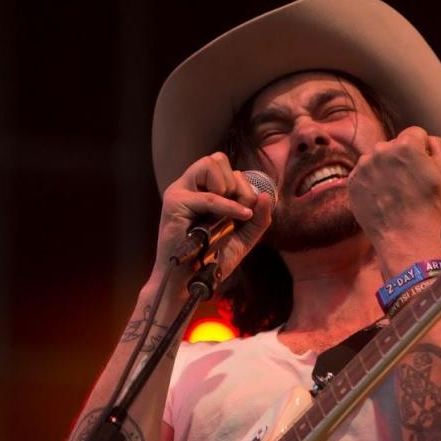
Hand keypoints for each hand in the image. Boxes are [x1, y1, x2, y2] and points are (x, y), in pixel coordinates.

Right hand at [153, 152, 273, 281]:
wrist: (190, 281)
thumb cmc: (212, 260)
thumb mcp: (243, 238)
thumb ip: (259, 218)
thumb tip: (266, 195)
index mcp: (203, 190)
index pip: (226, 167)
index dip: (244, 186)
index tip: (245, 212)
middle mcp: (190, 187)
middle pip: (218, 158)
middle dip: (238, 184)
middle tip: (238, 209)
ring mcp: (180, 192)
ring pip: (209, 164)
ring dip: (228, 188)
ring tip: (225, 212)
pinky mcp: (175, 203)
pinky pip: (210, 197)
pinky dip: (229, 207)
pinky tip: (240, 216)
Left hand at [347, 126, 440, 253]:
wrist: (404, 239)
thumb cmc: (429, 208)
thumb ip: (438, 146)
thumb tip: (426, 138)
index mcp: (406, 144)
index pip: (415, 134)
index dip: (422, 151)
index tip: (423, 169)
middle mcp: (381, 150)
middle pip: (395, 146)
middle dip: (402, 159)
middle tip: (409, 185)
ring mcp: (364, 166)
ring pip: (378, 159)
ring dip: (386, 170)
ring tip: (395, 194)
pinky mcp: (352, 182)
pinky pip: (365, 174)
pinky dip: (372, 183)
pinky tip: (383, 199)